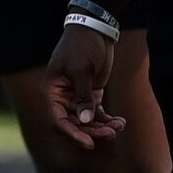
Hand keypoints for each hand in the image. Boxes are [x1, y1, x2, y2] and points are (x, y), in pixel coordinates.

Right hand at [45, 25, 125, 148]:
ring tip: (119, 126)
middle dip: (92, 131)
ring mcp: (76, 97)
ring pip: (87, 122)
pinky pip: (97, 114)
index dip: (72, 133)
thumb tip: (84, 121)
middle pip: (74, 124)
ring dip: (102, 127)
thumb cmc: (82, 46)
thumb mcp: (81, 70)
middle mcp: (61, 97)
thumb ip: (83, 96)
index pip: (57, 120)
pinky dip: (107, 119)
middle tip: (111, 133)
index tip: (89, 142)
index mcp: (52, 91)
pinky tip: (121, 121)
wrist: (95, 30)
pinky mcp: (90, 95)